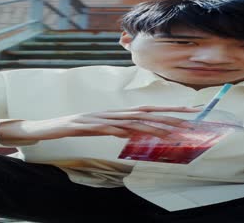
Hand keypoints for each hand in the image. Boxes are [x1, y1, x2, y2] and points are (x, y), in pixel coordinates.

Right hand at [0, 106, 200, 144]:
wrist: (52, 126)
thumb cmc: (81, 127)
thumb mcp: (106, 129)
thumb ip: (121, 129)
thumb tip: (135, 133)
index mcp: (121, 114)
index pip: (151, 110)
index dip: (171, 110)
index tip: (191, 112)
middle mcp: (115, 112)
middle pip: (147, 113)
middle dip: (170, 116)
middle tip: (191, 121)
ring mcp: (102, 117)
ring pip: (131, 121)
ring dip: (152, 127)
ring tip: (170, 133)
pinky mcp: (88, 125)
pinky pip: (106, 128)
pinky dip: (119, 130)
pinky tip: (129, 133)